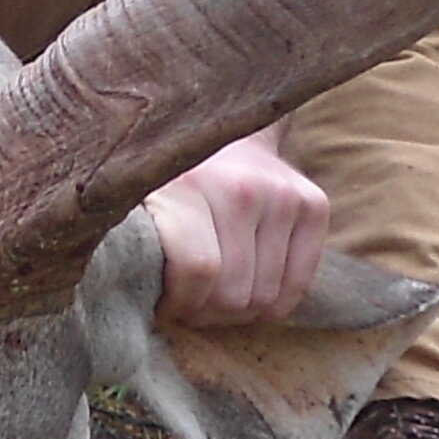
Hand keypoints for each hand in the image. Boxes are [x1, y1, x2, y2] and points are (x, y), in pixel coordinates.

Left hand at [149, 128, 329, 326]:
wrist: (223, 127)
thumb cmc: (170, 180)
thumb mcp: (137, 201)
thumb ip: (137, 243)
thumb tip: (124, 301)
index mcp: (187, 182)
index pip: (197, 269)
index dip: (179, 302)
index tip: (164, 300)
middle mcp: (240, 186)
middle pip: (232, 293)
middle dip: (206, 312)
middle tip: (189, 303)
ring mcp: (282, 195)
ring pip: (264, 297)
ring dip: (236, 312)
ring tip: (214, 294)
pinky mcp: (314, 204)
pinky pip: (297, 286)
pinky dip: (272, 304)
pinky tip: (248, 289)